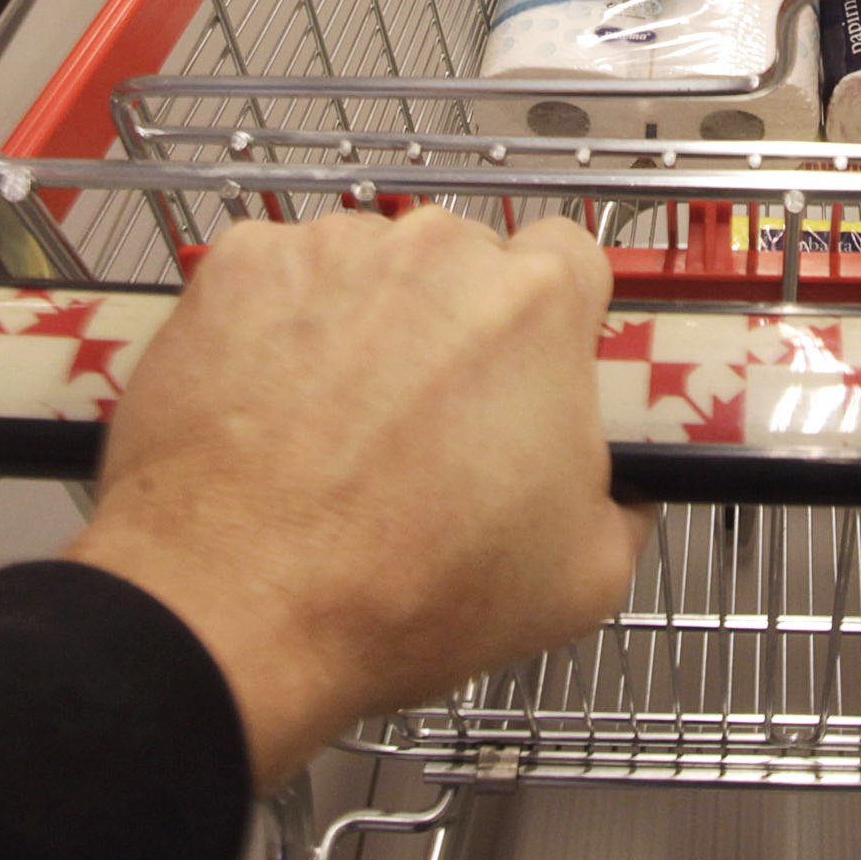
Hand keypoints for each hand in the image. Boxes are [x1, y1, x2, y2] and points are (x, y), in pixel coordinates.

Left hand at [64, 209, 649, 788]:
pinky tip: (268, 405)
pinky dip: (274, 326)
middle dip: (454, 325)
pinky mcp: (236, 269)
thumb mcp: (584, 578)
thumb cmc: (407, 592)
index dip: (556, 318)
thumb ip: (624, 501)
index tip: (533, 370)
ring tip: (334, 425)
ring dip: (363, 323)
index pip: (572, 258)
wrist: (239, 609)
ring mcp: (329, 250)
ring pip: (367, 267)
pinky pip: (276, 280)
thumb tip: (618, 486)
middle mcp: (435, 251)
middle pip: (464, 263)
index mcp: (537, 303)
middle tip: (429, 420)